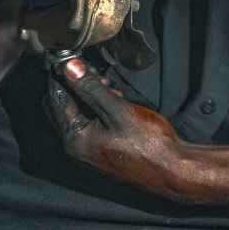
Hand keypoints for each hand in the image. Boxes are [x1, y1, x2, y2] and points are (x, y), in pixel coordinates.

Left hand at [47, 58, 191, 199]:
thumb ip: (91, 88)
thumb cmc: (148, 143)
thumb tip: (69, 67)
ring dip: (87, 96)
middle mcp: (76, 148)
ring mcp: (88, 151)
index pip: (56, 100)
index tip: (74, 60)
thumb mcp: (118, 110)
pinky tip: (114, 100)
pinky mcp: (101, 151)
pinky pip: (90, 124)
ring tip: (108, 85)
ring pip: (77, 115)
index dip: (63, 77)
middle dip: (74, 87)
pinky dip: (96, 109)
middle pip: (62, 108)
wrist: (172, 170)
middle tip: (93, 73)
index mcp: (74, 139)